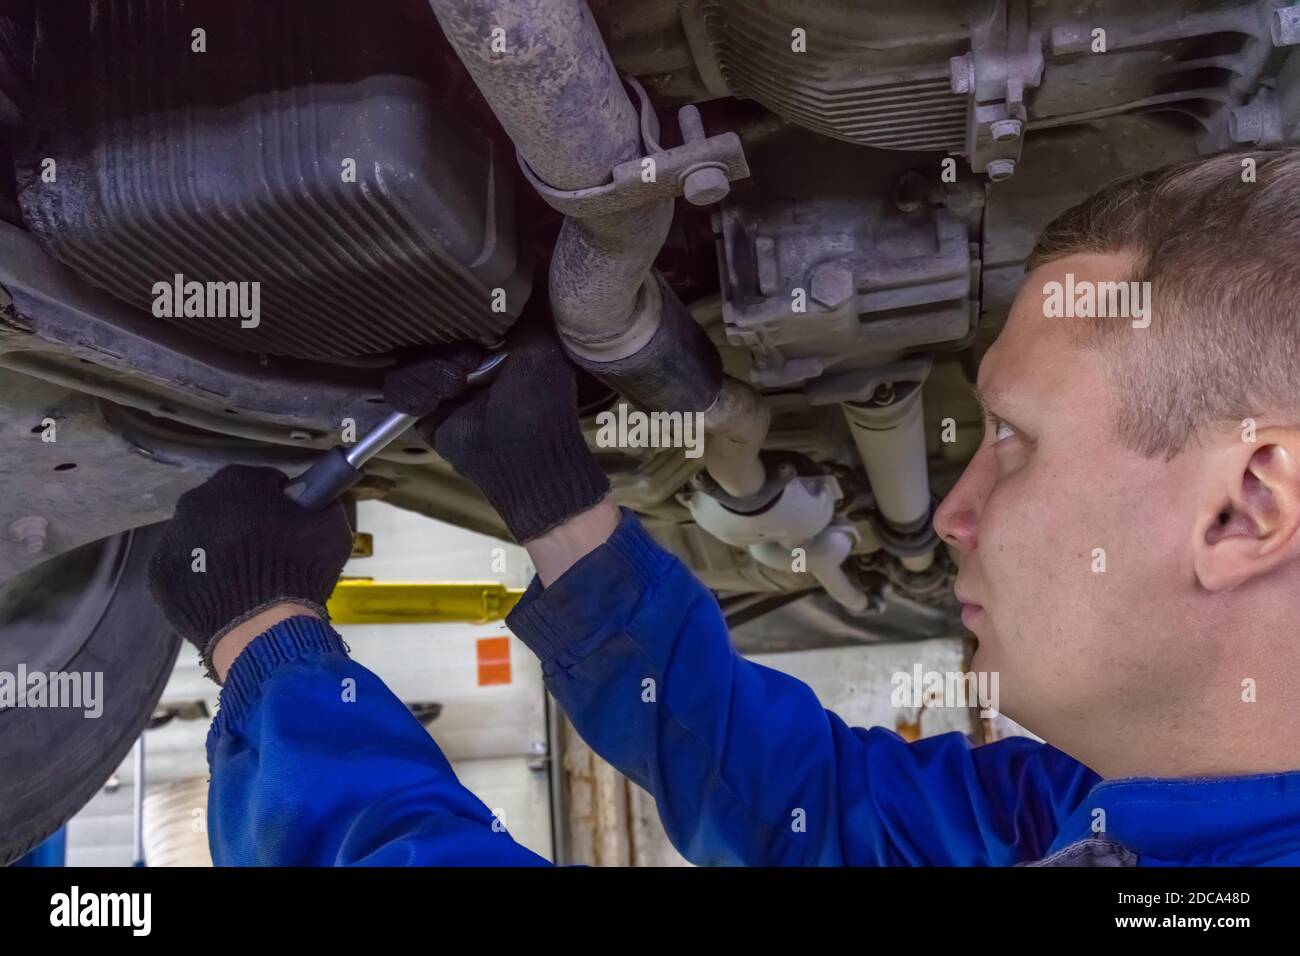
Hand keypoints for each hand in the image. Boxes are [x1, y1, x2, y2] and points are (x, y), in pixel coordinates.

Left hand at [147, 465, 352, 680]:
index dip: (280, 502)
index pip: (261, 482)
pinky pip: (185, 568)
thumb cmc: (297, 571)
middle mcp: (195, 502)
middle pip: (225, 506)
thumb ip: (321, 504)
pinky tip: (226, 593)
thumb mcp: (330, 527)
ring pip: (201, 536)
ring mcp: (171, 540)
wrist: (261, 628)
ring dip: (221, 549)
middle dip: (245, 523)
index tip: (291, 523)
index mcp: (236, 482)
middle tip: (270, 552)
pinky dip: (202, 576)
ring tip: (248, 579)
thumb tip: (318, 501)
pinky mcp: (159, 575)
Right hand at [384, 319, 608, 542]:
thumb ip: (530, 307)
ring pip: (409, 359)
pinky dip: (415, 392)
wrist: (522, 456)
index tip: (470, 318)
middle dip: (443, 344)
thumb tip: (534, 263)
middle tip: (469, 360)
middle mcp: (465, 361)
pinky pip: (398, 388)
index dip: (456, 310)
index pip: (459, 312)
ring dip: (430, 371)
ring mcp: (442, 386)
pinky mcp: (423, 411)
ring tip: (457, 386)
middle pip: (427, 333)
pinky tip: (436, 402)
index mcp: (494, 344)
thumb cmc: (540, 400)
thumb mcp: (542, 344)